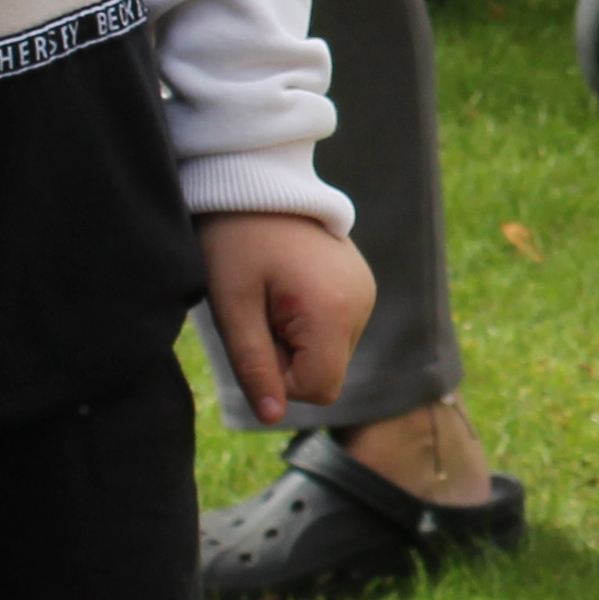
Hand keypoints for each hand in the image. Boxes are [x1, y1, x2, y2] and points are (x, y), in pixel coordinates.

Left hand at [200, 209, 376, 421]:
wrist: (256, 183)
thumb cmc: (235, 242)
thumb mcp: (232, 307)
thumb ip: (254, 366)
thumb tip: (272, 416)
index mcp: (332, 311)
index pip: (317, 388)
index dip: (279, 379)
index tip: (254, 335)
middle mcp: (361, 304)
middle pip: (326, 373)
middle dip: (288, 357)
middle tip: (259, 311)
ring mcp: (366, 293)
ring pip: (331, 353)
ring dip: (298, 341)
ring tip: (274, 295)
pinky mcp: (361, 285)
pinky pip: (337, 329)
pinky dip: (310, 323)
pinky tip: (290, 287)